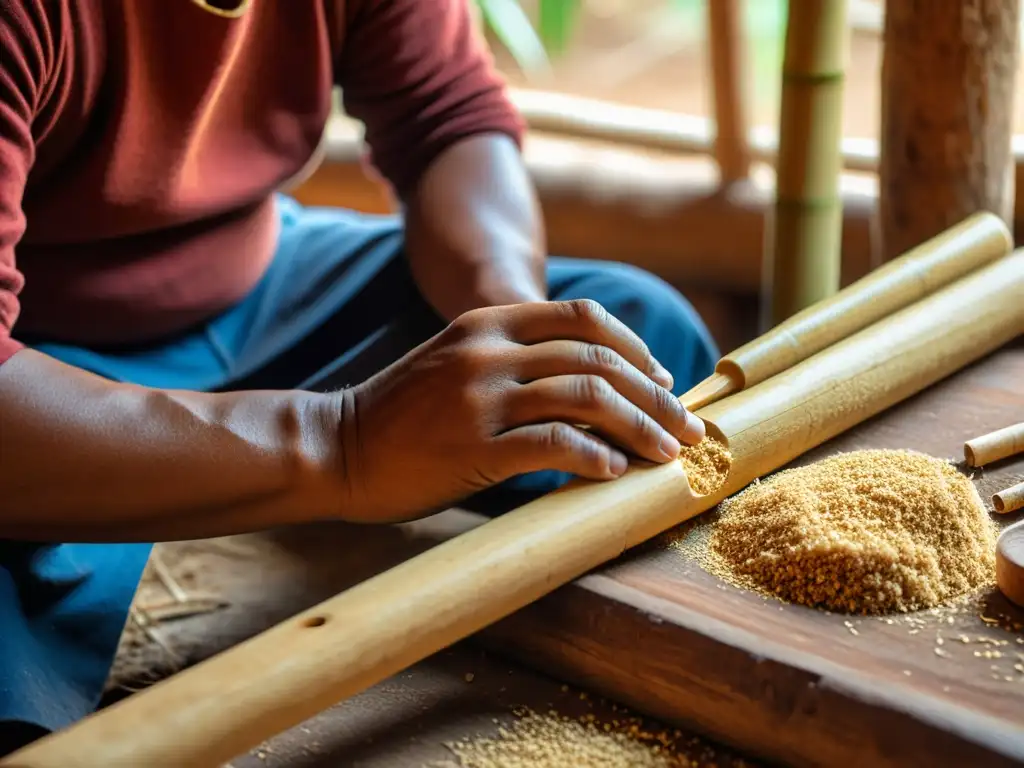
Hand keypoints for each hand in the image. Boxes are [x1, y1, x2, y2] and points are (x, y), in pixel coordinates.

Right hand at [339, 299, 705, 521]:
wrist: (336, 446)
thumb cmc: (403, 414)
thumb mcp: (456, 364)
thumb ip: (512, 361)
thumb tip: (586, 388)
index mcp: (487, 323)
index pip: (582, 317)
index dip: (634, 346)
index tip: (663, 379)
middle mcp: (488, 350)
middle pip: (597, 358)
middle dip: (654, 394)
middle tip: (687, 426)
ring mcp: (479, 396)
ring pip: (586, 397)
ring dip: (640, 427)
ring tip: (668, 454)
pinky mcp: (472, 446)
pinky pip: (553, 445)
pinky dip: (594, 457)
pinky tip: (613, 472)